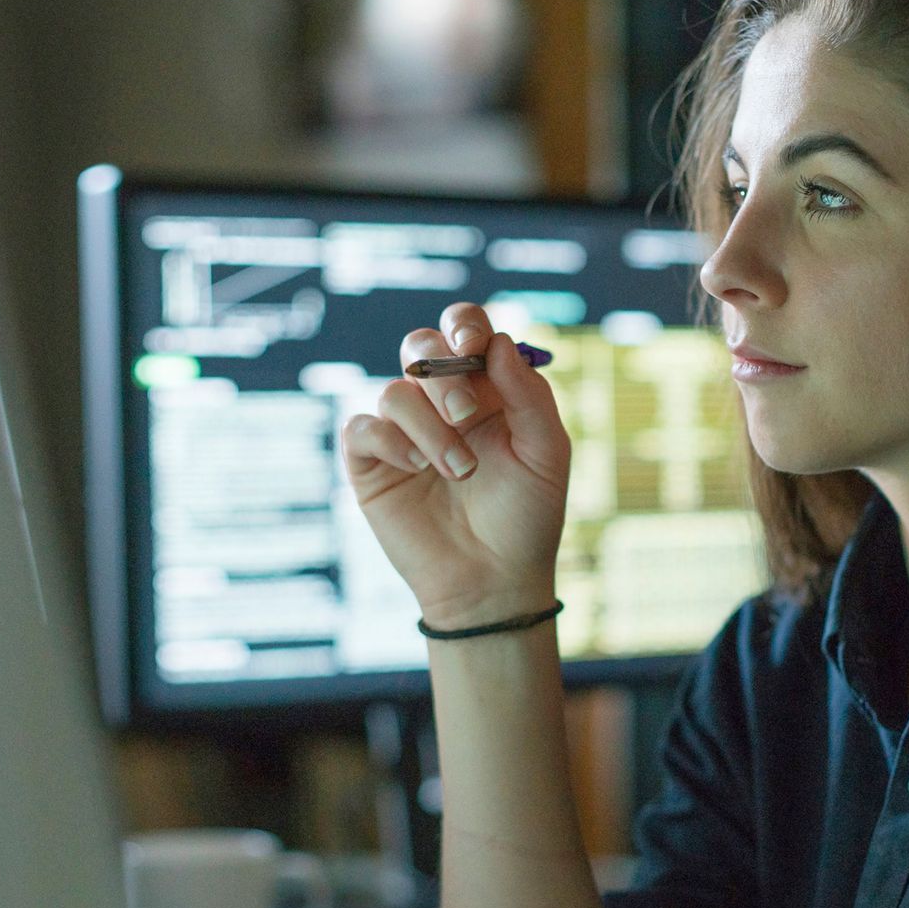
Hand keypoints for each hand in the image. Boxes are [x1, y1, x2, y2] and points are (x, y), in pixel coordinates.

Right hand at [338, 302, 571, 628]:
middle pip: (420, 346)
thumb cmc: (527, 517)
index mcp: (486, 390)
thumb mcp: (546, 453)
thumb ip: (528, 395)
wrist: (494, 580)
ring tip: (460, 471)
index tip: (474, 350)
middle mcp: (440, 403)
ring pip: (395, 392)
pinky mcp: (372, 464)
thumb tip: (497, 343)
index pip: (465, 331)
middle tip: (467, 415)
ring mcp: (403, 432)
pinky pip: (362, 427)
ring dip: (430, 427)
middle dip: (443, 373)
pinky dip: (390, 441)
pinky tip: (416, 470)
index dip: (464, 326)